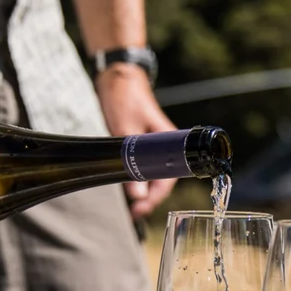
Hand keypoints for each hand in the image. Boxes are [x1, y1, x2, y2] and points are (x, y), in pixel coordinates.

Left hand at [95, 64, 177, 218]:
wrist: (118, 78)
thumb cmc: (124, 99)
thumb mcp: (124, 133)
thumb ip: (130, 165)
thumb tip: (136, 196)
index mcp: (171, 141)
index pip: (171, 178)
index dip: (157, 197)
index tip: (141, 209)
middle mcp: (168, 145)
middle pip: (166, 179)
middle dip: (152, 198)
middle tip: (136, 212)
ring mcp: (158, 144)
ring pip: (158, 173)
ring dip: (147, 190)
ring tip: (134, 205)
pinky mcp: (146, 143)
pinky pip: (149, 165)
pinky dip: (142, 178)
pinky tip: (132, 187)